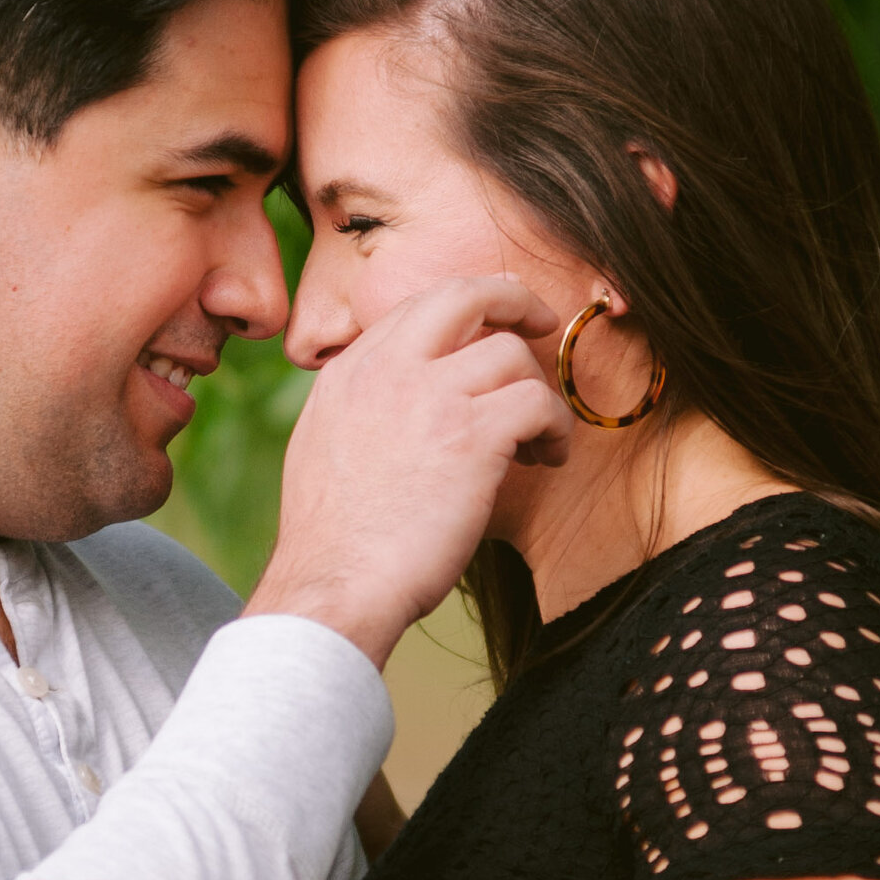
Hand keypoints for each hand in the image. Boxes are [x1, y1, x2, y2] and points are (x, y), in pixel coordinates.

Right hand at [248, 274, 566, 670]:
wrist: (333, 585)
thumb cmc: (333, 542)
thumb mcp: (324, 447)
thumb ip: (360, 408)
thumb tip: (394, 407)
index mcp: (350, 372)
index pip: (418, 308)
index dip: (465, 313)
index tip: (490, 333)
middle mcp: (387, 369)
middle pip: (465, 294)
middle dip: (514, 300)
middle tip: (540, 324)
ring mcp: (429, 396)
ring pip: (511, 353)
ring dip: (538, 393)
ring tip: (539, 440)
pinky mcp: (472, 437)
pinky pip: (538, 402)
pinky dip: (555, 428)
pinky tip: (547, 459)